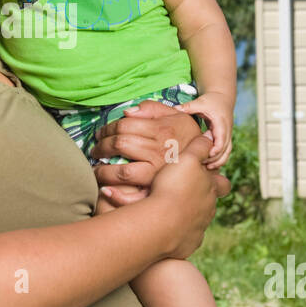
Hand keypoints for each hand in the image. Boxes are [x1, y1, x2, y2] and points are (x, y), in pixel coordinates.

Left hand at [91, 100, 205, 203]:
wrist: (210, 164)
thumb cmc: (188, 137)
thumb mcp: (177, 116)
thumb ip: (152, 109)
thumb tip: (126, 113)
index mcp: (161, 130)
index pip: (123, 126)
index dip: (107, 129)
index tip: (100, 134)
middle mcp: (159, 150)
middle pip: (119, 144)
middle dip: (100, 147)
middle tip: (95, 151)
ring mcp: (159, 172)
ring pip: (121, 171)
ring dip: (102, 171)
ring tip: (96, 170)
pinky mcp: (159, 190)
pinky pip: (132, 196)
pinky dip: (115, 195)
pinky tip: (104, 191)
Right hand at [146, 135, 228, 257]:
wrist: (160, 224)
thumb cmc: (173, 187)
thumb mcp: (186, 159)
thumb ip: (199, 147)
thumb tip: (210, 136)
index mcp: (211, 190)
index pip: (223, 184)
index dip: (218, 180)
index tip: (209, 177)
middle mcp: (208, 211)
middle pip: (209, 204)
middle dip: (199, 199)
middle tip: (181, 194)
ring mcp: (198, 230)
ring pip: (196, 222)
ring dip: (185, 216)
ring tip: (167, 211)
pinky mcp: (186, 245)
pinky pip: (183, 238)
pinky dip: (176, 233)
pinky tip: (162, 227)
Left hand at [174, 91, 232, 169]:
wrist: (223, 98)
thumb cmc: (211, 100)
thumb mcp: (200, 102)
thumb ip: (188, 107)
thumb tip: (175, 108)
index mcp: (221, 122)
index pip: (222, 139)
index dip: (216, 149)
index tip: (207, 156)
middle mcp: (227, 130)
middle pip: (225, 149)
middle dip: (216, 159)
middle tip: (204, 166)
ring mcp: (228, 135)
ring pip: (227, 152)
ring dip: (219, 161)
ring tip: (207, 168)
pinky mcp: (225, 138)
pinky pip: (225, 151)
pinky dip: (219, 159)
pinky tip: (210, 165)